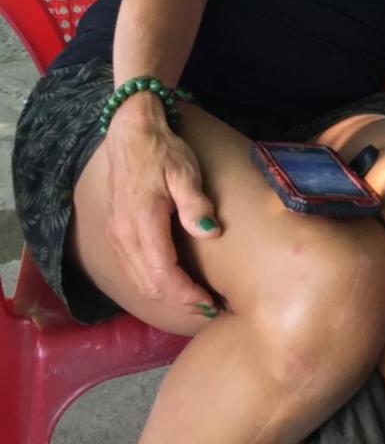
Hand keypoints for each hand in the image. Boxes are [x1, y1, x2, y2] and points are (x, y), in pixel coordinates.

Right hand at [104, 96, 221, 313]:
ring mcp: (116, 236)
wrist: (131, 135)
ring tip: (195, 300)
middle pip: (150, 284)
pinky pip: (132, 270)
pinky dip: (153, 284)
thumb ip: (195, 204)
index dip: (187, 294)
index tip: (210, 302)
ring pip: (139, 281)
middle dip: (179, 301)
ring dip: (166, 295)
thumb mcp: (185, 172)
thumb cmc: (163, 152)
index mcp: (142, 223)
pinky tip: (172, 284)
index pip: (164, 274)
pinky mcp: (115, 234)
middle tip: (208, 307)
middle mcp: (124, 236)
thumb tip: (210, 233)